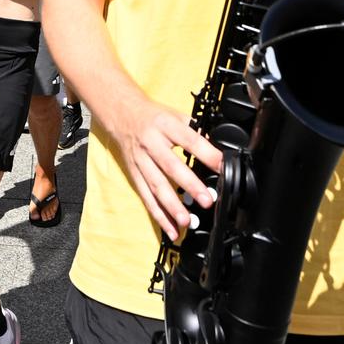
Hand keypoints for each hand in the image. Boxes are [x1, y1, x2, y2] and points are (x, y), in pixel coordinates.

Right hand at [103, 106, 222, 241]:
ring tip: (186, 221)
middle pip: (171, 166)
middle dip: (190, 185)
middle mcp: (151, 144)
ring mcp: (141, 161)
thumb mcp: (176, 115)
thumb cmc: (153, 117)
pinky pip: (146, 197)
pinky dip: (158, 215)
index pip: (190, 140)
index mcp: (166, 126)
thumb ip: (195, 132)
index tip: (222, 167)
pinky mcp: (134, 175)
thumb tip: (216, 152)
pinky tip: (170, 229)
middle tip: (206, 200)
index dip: (207, 154)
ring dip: (172, 207)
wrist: (122, 115)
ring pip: (156, 186)